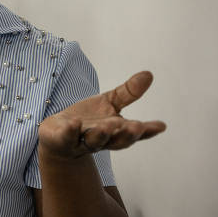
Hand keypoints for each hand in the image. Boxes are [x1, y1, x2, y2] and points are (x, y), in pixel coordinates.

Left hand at [38, 71, 165, 161]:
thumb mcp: (108, 102)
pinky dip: (71, 131)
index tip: (160, 126)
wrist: (56, 134)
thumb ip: (128, 93)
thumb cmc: (87, 119)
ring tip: (108, 125)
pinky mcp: (61, 141)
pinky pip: (66, 138)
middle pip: (116, 141)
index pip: (134, 133)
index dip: (147, 132)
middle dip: (126, 135)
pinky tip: (74, 122)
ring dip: (101, 135)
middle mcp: (101, 140)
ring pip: (93, 142)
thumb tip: (149, 74)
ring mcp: (81, 142)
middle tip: (137, 127)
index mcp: (115, 132)